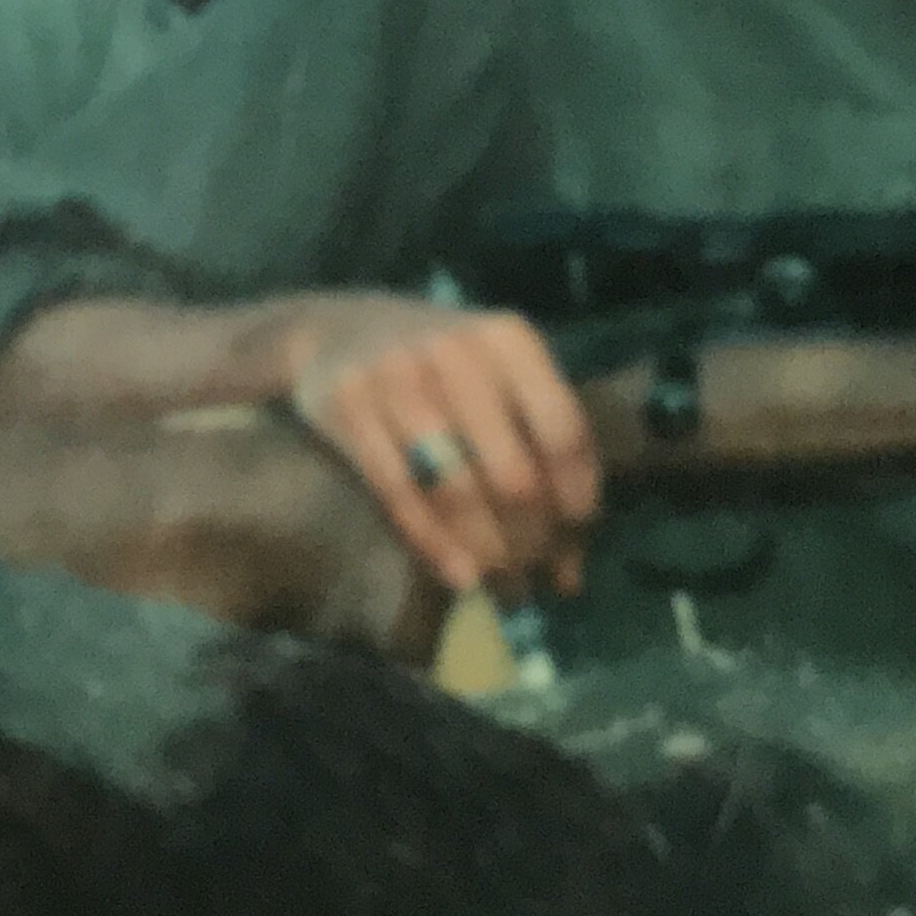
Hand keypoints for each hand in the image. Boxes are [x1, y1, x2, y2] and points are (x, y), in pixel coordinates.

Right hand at [275, 294, 600, 599]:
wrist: (339, 329)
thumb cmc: (441, 368)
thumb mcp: (498, 382)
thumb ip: (540, 455)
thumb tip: (569, 571)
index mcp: (508, 340)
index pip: (562, 431)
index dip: (575, 497)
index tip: (573, 539)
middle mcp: (456, 352)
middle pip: (512, 472)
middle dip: (529, 539)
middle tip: (531, 576)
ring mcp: (397, 377)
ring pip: (455, 490)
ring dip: (485, 552)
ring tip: (500, 586)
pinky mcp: (348, 406)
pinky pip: (399, 493)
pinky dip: (433, 544)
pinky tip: (458, 577)